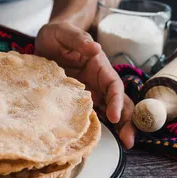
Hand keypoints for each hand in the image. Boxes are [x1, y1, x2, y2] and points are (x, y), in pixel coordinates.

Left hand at [35, 21, 135, 148]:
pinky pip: (90, 114)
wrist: (47, 40)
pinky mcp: (78, 100)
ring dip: (118, 127)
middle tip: (129, 141)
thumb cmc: (58, 34)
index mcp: (99, 66)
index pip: (113, 85)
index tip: (114, 115)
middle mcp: (98, 81)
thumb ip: (78, 39)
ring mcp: (90, 92)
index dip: (116, 100)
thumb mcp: (65, 32)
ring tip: (123, 144)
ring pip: (108, 111)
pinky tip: (95, 140)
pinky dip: (96, 127)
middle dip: (126, 120)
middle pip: (117, 102)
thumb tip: (95, 48)